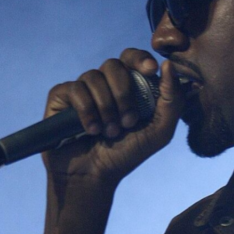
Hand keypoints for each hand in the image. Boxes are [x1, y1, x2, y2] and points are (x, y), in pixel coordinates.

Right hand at [42, 49, 183, 187]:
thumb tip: (168, 65)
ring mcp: (81, 89)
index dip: (140, 58)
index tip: (150, 71)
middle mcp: (103, 84)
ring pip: (93, 77)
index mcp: (127, 86)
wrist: (94, 175)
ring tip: (109, 132)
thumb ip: (172, 99)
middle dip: (123, 93)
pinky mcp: (61, 97)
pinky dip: (86, 110)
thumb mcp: (160, 131)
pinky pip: (74, 89)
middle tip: (128, 121)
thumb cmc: (126, 154)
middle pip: (113, 64)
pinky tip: (90, 130)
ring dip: (106, 107)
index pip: (131, 57)